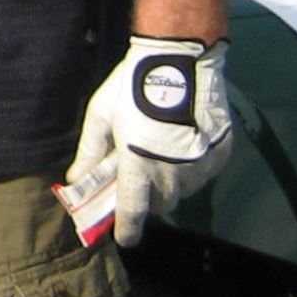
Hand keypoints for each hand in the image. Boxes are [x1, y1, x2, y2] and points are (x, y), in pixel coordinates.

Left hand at [64, 36, 232, 246]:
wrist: (182, 58)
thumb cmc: (133, 84)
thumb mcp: (102, 115)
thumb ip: (90, 151)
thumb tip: (76, 179)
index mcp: (139, 163)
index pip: (133, 210)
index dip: (128, 229)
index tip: (124, 239)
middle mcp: (173, 170)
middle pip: (161, 204)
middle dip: (148, 199)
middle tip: (139, 180)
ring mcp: (200, 163)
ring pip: (184, 190)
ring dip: (171, 183)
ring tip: (162, 155)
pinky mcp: (220, 153)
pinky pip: (204, 173)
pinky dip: (192, 168)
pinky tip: (183, 143)